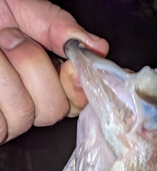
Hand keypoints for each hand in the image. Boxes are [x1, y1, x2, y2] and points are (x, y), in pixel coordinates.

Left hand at [0, 0, 108, 142]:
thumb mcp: (18, 6)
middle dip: (32, 65)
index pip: (75, 101)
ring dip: (5, 72)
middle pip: (53, 110)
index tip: (70, 63)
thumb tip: (96, 47)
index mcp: (39, 79)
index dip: (78, 86)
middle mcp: (24, 103)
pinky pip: (1, 122)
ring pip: (24, 113)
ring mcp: (3, 120)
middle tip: (8, 39)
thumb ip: (56, 26)